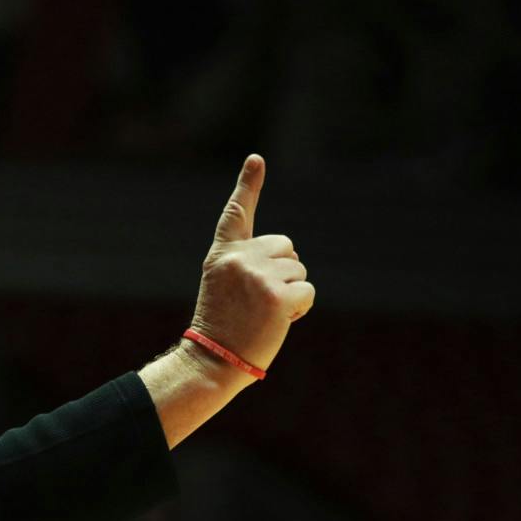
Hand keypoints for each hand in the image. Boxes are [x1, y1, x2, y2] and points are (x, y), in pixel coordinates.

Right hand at [188, 155, 314, 371]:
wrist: (213, 361)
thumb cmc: (222, 329)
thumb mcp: (224, 287)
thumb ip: (249, 265)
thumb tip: (290, 259)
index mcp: (223, 255)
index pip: (236, 214)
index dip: (247, 184)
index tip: (256, 159)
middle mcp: (240, 259)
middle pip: (286, 248)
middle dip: (283, 272)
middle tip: (257, 302)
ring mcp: (258, 275)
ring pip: (299, 270)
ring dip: (291, 292)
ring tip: (263, 314)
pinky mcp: (277, 295)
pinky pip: (307, 291)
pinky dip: (300, 308)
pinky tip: (277, 321)